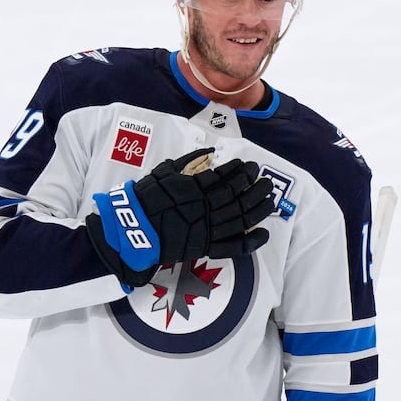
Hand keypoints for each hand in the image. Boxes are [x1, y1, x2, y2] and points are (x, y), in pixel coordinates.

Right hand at [85, 149, 272, 286]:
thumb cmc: (145, 197)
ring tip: (269, 201)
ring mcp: (206, 229)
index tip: (251, 167)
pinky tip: (263, 234)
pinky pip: (231, 246)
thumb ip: (188, 161)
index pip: (225, 178)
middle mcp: (204, 207)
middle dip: (255, 188)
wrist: (131, 228)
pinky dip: (249, 242)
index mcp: (196, 188)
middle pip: (237, 197)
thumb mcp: (164, 171)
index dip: (241, 172)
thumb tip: (210, 153)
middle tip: (266, 181)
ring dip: (258, 209)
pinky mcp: (204, 247)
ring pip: (240, 219)